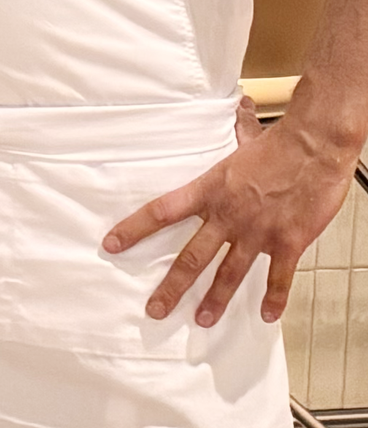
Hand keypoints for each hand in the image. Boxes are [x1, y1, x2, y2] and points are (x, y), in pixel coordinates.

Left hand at [103, 100, 355, 326]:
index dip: (134, 229)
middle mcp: (228, 215)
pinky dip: (273, 298)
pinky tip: (267, 315)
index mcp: (210, 191)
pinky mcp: (287, 242)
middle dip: (172, 287)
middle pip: (191, 256)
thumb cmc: (283, 143)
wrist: (316, 146)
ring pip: (229, 273)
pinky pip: (277, 277)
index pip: (161, 211)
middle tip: (156, 310)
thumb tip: (238, 108)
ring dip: (215, 300)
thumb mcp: (248, 138)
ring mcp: (257, 232)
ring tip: (203, 320)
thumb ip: (238, 132)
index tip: (112, 244)